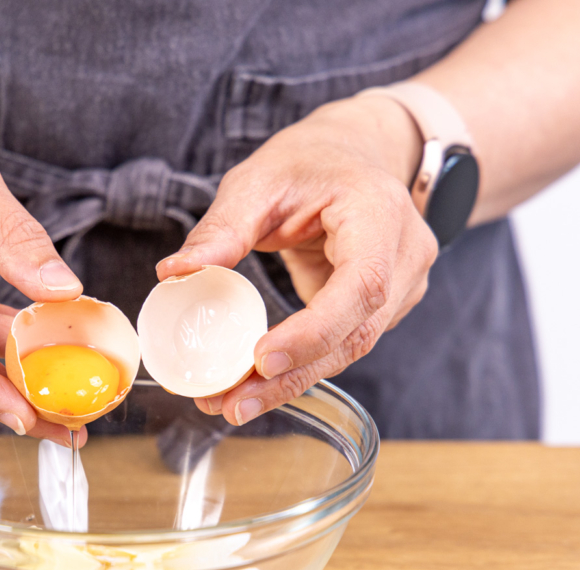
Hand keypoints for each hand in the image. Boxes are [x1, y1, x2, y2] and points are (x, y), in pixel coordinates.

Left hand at [156, 93, 438, 425]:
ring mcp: (404, 284)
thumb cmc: (307, 163)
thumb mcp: (257, 181)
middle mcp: (405, 254)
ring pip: (351, 349)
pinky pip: (343, 344)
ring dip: (292, 381)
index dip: (314, 331)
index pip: (360, 286)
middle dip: (292, 376)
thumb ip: (221, 229)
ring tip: (233, 402)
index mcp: (380, 213)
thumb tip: (174, 273)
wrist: (353, 155)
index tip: (261, 359)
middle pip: (356, 333)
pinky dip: (300, 367)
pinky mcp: (386, 307)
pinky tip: (256, 384)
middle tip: (233, 404)